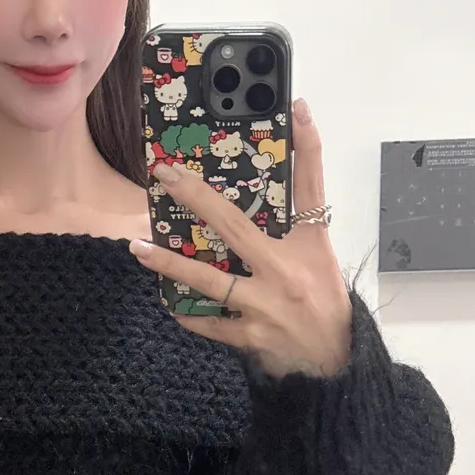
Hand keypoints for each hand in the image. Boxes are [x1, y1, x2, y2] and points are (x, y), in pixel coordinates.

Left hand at [130, 98, 352, 378]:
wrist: (335, 365)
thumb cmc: (326, 306)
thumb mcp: (320, 258)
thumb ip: (299, 224)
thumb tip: (270, 189)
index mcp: (310, 247)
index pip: (310, 187)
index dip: (307, 146)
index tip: (295, 108)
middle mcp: (286, 272)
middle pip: (235, 225)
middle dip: (196, 197)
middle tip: (164, 174)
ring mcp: (266, 306)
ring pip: (210, 280)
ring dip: (171, 263)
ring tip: (138, 248)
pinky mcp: (251, 336)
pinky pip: (211, 324)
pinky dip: (190, 315)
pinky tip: (169, 304)